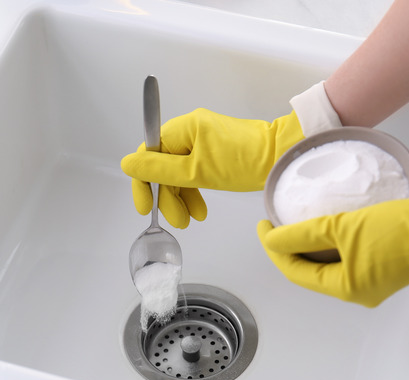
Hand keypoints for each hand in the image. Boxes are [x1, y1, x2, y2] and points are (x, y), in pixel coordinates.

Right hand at [121, 81, 341, 228]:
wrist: (281, 157)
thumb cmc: (244, 162)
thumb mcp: (196, 172)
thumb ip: (159, 170)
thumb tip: (128, 164)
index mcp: (182, 128)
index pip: (148, 154)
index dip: (143, 182)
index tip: (145, 207)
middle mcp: (189, 130)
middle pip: (164, 166)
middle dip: (167, 196)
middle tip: (177, 221)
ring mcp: (203, 140)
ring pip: (179, 172)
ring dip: (181, 197)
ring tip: (191, 219)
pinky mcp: (214, 151)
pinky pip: (194, 171)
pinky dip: (194, 190)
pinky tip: (199, 209)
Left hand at [257, 186, 408, 306]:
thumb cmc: (402, 230)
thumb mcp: (343, 228)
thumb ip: (303, 234)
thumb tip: (273, 239)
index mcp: (347, 288)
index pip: (296, 272)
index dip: (274, 249)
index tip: (263, 225)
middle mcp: (359, 289)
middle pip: (311, 270)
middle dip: (290, 248)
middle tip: (275, 223)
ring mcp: (374, 277)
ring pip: (330, 262)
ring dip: (311, 244)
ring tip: (296, 220)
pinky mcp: (387, 261)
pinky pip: (348, 254)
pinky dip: (333, 242)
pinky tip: (328, 222)